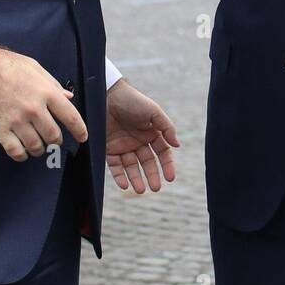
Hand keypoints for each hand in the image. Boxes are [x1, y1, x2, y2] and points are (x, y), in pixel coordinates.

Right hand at [0, 45, 86, 160]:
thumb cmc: (7, 65)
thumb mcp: (35, 68)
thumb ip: (53, 85)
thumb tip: (69, 97)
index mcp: (46, 92)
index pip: (71, 117)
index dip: (80, 130)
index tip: (82, 137)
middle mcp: (34, 109)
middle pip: (53, 136)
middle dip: (56, 141)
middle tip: (54, 139)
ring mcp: (16, 120)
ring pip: (36, 146)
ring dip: (40, 149)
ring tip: (38, 146)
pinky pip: (15, 151)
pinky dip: (22, 155)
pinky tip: (23, 151)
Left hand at [105, 79, 179, 193]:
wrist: (107, 94)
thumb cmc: (132, 101)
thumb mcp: (154, 112)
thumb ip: (167, 128)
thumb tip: (178, 145)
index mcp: (152, 133)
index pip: (162, 153)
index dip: (167, 165)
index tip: (170, 178)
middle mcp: (138, 142)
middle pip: (147, 163)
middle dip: (152, 176)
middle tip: (155, 188)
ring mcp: (123, 146)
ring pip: (132, 167)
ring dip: (136, 179)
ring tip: (140, 190)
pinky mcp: (109, 148)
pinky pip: (115, 166)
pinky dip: (119, 176)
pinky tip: (125, 184)